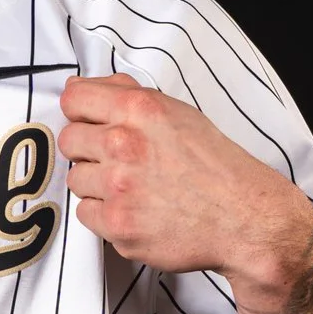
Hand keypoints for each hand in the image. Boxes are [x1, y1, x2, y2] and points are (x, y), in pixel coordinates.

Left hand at [56, 76, 312, 304]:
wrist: (243, 217)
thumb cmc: (213, 164)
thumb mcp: (176, 113)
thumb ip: (126, 96)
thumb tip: (78, 87)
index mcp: (139, 110)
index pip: (73, 99)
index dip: (79, 113)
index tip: (88, 124)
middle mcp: (124, 145)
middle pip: (69, 141)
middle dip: (88, 150)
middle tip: (117, 161)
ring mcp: (119, 188)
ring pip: (76, 180)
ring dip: (97, 184)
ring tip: (132, 188)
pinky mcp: (118, 226)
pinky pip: (86, 215)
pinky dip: (105, 215)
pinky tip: (134, 210)